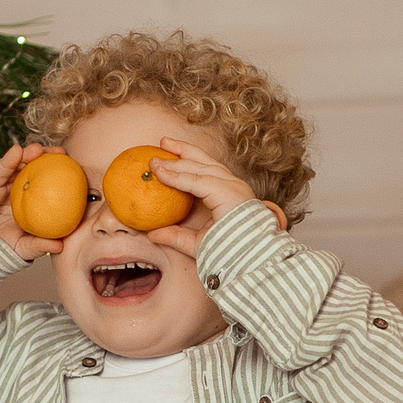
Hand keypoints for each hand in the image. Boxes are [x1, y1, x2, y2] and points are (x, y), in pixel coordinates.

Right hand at [0, 143, 68, 261]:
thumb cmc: (0, 246)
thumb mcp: (23, 248)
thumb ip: (39, 246)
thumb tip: (60, 247)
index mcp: (32, 200)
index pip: (50, 182)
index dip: (62, 173)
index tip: (76, 168)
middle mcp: (20, 188)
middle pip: (37, 168)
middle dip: (49, 157)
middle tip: (61, 153)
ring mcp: (4, 184)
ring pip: (18, 164)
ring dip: (29, 154)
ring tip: (38, 150)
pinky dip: (8, 159)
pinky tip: (16, 151)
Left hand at [141, 136, 282, 258]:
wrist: (249, 260)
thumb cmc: (230, 254)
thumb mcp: (196, 243)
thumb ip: (175, 236)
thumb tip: (152, 234)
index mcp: (229, 193)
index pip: (206, 169)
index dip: (186, 159)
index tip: (165, 155)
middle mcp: (233, 185)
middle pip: (204, 160)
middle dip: (182, 149)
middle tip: (162, 143)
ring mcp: (232, 186)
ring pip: (199, 166)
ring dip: (176, 160)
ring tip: (156, 157)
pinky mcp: (228, 192)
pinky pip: (197, 180)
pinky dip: (177, 176)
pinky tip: (161, 173)